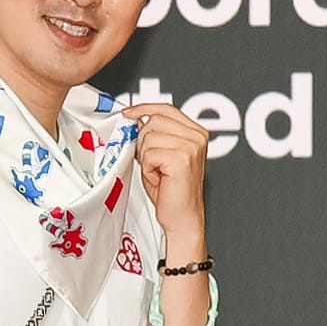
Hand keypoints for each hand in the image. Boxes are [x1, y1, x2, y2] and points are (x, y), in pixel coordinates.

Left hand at [129, 99, 214, 250]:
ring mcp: (191, 147)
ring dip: (146, 157)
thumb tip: (135, 118)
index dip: (144, 109)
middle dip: (144, 142)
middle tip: (152, 162)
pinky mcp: (182, 159)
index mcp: (196, 132)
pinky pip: (149, 154)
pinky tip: (159, 179)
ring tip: (158, 172)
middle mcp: (197, 137)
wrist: (182, 217)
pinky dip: (147, 168)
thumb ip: (156, 133)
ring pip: (149, 136)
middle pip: (154, 120)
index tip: (129, 114)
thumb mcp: (163, 154)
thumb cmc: (171, 189)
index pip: (166, 109)